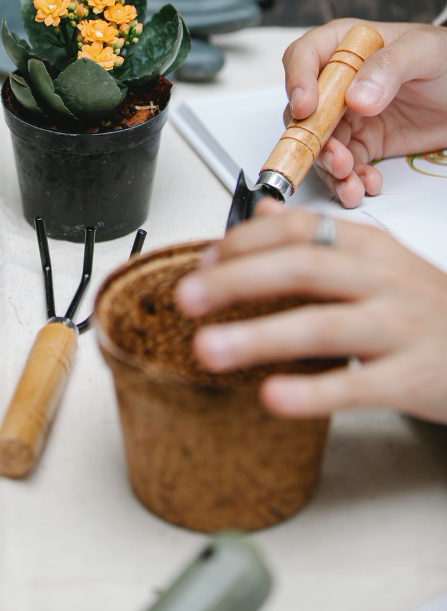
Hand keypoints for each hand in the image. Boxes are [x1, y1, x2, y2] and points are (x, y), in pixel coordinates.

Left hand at [175, 199, 446, 422]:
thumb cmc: (427, 308)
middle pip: (303, 267)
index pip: (299, 228)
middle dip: (238, 279)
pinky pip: (357, 386)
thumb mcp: (376, 261)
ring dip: (259, 336)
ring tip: (208, 348)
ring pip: (323, 324)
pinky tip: (272, 396)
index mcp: (368, 247)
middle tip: (187, 295)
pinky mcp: (412, 378)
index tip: (203, 258)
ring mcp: (399, 328)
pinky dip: (312, 392)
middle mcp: (382, 280)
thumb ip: (317, 238)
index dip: (245, 241)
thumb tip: (259, 213)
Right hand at [283, 18, 446, 206]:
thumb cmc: (446, 60)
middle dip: (312, 140)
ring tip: (350, 183)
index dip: (298, 81)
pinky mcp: (363, 143)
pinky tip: (366, 184)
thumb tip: (355, 97)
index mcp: (344, 47)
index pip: (304, 57)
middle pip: (302, 110)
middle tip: (335, 159)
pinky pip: (345, 165)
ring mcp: (348, 115)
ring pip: (319, 144)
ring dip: (329, 168)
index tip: (306, 108)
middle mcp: (338, 82)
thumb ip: (388, 67)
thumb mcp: (423, 51)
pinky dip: (350, 180)